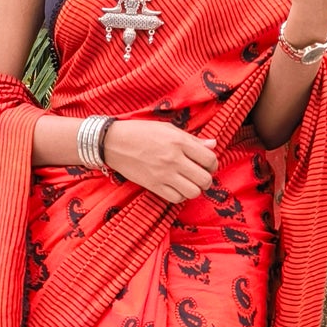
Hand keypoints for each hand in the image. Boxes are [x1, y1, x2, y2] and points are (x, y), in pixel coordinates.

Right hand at [104, 120, 218, 203]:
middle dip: (207, 179)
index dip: (213, 164)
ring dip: (195, 189)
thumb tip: (213, 144)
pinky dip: (181, 195)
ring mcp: (163, 174)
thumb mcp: (168, 129)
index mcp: (179, 142)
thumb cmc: (141, 132)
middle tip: (200, 176)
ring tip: (189, 183)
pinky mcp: (153, 186)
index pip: (209, 158)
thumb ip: (192, 138)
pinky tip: (177, 187)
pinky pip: (176, 198)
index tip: (207, 164)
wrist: (113, 142)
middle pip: (204, 179)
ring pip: (193, 192)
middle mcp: (174, 159)